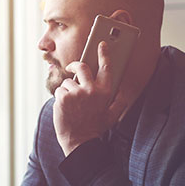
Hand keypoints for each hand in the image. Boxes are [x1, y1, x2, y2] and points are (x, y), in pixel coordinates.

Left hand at [54, 41, 127, 155]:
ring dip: (68, 91)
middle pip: (82, 67)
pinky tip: (65, 108)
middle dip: (75, 66)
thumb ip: (120, 103)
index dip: (104, 54)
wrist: (79, 141)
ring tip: (72, 105)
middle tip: (71, 68)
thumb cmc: (95, 128)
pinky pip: (59, 90)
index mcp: (105, 92)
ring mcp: (77, 93)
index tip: (102, 44)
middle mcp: (92, 90)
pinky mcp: (64, 97)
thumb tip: (124, 93)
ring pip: (68, 82)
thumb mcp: (112, 116)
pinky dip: (60, 98)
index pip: (106, 68)